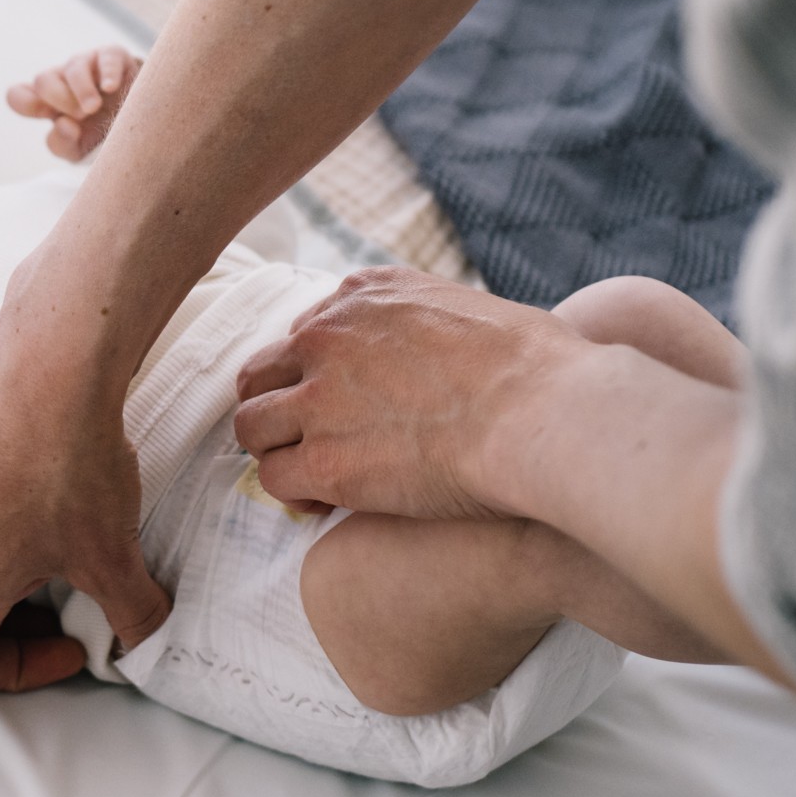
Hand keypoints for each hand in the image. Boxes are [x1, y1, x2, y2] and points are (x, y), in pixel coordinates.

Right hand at [0, 254, 173, 691]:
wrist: (50, 359)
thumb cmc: (70, 460)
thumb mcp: (115, 554)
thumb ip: (133, 615)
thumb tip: (142, 638)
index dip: (23, 672)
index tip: (72, 642)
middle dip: (14, 616)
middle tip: (66, 599)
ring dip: (1, 559)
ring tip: (57, 537)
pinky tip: (33, 480)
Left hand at [6, 46, 142, 160]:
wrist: (144, 123)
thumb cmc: (103, 135)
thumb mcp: (80, 150)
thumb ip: (62, 145)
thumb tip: (63, 124)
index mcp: (48, 102)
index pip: (19, 95)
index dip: (25, 103)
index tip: (49, 117)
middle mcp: (63, 80)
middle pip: (42, 79)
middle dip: (59, 100)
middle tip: (81, 117)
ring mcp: (87, 65)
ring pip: (73, 68)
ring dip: (81, 90)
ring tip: (93, 109)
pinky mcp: (114, 56)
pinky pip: (107, 58)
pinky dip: (108, 73)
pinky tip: (110, 88)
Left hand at [232, 266, 582, 520]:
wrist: (544, 412)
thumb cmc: (536, 368)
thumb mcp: (471, 309)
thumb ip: (426, 322)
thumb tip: (433, 350)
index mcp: (363, 294)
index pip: (305, 333)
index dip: (316, 375)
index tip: (341, 403)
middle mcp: (326, 337)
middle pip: (260, 374)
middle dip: (276, 409)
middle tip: (306, 440)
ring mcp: (319, 398)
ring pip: (251, 426)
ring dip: (276, 452)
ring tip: (312, 475)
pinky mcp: (324, 460)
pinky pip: (274, 477)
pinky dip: (293, 493)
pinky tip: (325, 502)